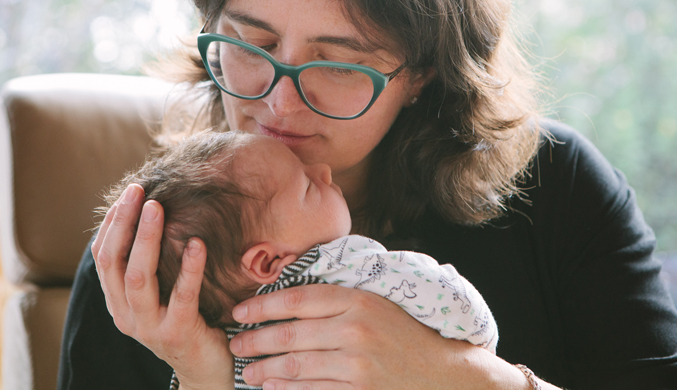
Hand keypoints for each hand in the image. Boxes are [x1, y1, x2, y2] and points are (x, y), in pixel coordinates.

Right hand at [92, 184, 233, 389]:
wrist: (205, 368)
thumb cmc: (186, 320)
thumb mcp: (159, 293)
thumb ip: (150, 263)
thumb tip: (151, 211)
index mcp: (118, 302)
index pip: (104, 256)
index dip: (113, 223)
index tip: (128, 193)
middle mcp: (126, 314)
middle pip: (115, 262)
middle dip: (124, 222)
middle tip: (138, 191)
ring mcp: (149, 327)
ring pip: (138, 277)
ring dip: (146, 239)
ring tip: (156, 208)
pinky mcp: (177, 333)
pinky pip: (181, 296)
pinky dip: (189, 268)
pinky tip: (197, 243)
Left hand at [228, 284, 540, 389]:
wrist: (442, 371)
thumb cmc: (404, 333)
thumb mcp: (375, 304)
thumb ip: (337, 298)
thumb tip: (288, 296)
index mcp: (357, 300)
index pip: (298, 299)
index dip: (262, 305)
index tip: (238, 311)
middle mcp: (355, 329)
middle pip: (290, 334)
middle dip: (255, 340)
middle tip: (234, 344)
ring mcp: (357, 364)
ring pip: (296, 367)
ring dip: (265, 370)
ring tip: (247, 371)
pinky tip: (272, 389)